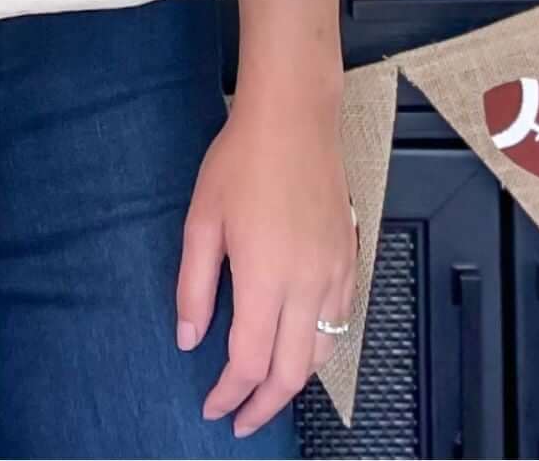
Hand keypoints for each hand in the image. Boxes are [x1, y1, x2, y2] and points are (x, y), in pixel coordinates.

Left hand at [176, 90, 354, 438]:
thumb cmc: (241, 162)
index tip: (212, 407)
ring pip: (322, 353)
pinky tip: (295, 343)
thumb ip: (194, 286)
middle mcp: (308, 285)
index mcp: (266, 278)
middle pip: (291, 373)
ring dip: (292, 380)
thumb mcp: (202, 220)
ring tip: (263, 389)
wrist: (294, 119)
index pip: (249, 362)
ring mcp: (335, 274)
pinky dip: (317, 347)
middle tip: (239, 419)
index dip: (229, 394)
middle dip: (263, 406)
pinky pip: (339, 321)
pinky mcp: (349, 259)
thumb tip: (189, 339)